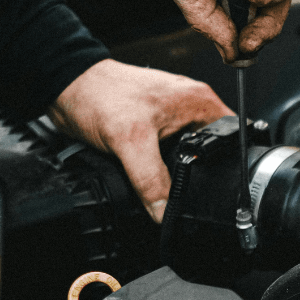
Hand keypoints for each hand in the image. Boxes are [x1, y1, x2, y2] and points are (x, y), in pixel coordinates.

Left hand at [50, 60, 230, 221]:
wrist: (67, 88)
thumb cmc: (100, 95)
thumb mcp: (130, 141)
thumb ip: (151, 179)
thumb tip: (165, 211)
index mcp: (200, 103)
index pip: (232, 140)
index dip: (229, 168)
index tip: (219, 190)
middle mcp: (191, 109)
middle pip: (212, 153)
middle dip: (201, 175)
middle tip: (186, 192)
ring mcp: (173, 119)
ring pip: (189, 156)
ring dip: (179, 173)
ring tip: (167, 184)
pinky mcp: (156, 129)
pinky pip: (169, 156)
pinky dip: (161, 170)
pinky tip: (152, 178)